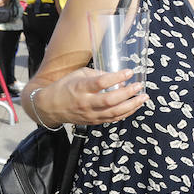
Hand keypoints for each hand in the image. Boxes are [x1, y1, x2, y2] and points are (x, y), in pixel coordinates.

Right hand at [29, 67, 144, 126]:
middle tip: (139, 86)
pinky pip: (112, 119)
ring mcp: (90, 114)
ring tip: (143, 98)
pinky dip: (125, 113)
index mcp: (80, 87)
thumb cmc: (65, 87)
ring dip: (131, 105)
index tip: (129, 72)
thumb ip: (98, 75)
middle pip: (110, 100)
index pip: (101, 82)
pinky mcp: (93, 122)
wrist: (51, 107)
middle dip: (128, 93)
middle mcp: (86, 102)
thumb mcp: (79, 74)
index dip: (117, 77)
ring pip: (114, 112)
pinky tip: (134, 106)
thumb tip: (118, 77)